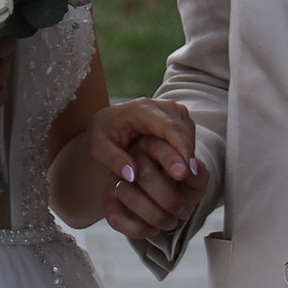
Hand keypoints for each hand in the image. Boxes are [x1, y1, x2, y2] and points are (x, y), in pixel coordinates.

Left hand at [81, 96, 205, 240]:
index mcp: (142, 109)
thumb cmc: (103, 133)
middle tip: (185, 181)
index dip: (181, 149)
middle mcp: (161, 106)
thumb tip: (132, 175)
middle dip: (187, 156)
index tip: (186, 173)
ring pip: (189, 134)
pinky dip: (185, 154)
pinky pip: (188, 137)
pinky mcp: (178, 119)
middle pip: (184, 131)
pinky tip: (177, 171)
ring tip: (179, 179)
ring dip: (187, 156)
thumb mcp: (98, 147)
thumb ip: (113, 159)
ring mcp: (172, 111)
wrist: (108, 122)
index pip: (169, 128)